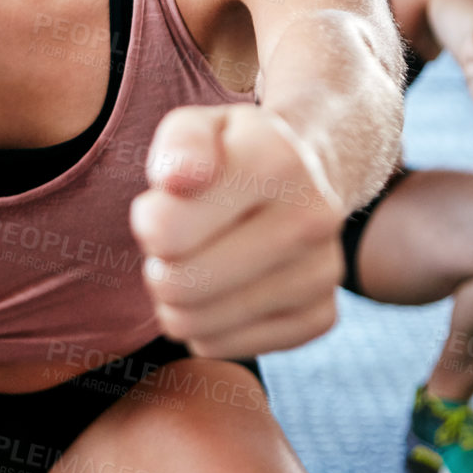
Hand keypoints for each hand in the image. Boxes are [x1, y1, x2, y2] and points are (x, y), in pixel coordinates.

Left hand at [130, 104, 344, 358]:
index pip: (166, 231)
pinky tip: (220, 287)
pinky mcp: (320, 317)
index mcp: (276, 162)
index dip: (149, 220)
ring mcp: (323, 274)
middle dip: (159, 262)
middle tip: (175, 239)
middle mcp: (312, 219)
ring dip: (175, 298)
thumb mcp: (195, 127)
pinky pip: (220, 346)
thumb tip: (178, 179)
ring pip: (194, 323)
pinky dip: (205, 324)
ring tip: (194, 260)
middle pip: (178, 284)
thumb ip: (179, 143)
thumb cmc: (227, 154)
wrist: (304, 177)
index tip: (167, 202)